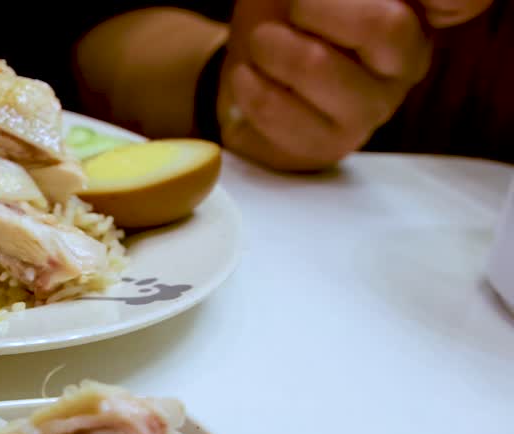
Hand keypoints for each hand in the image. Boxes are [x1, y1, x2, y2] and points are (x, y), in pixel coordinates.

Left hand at [217, 0, 492, 171]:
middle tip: (295, 9)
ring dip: (271, 46)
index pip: (462, 1)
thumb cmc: (289, 18)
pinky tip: (249, 76)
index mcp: (415, 13)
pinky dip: (247, 83)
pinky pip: (277, 107)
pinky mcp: (330, 144)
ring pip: (316, 65)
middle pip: (384, 24)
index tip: (345, 7)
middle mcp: (406, 61)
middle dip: (317, 7)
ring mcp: (372, 108)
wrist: (252, 75)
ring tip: (262, 43)